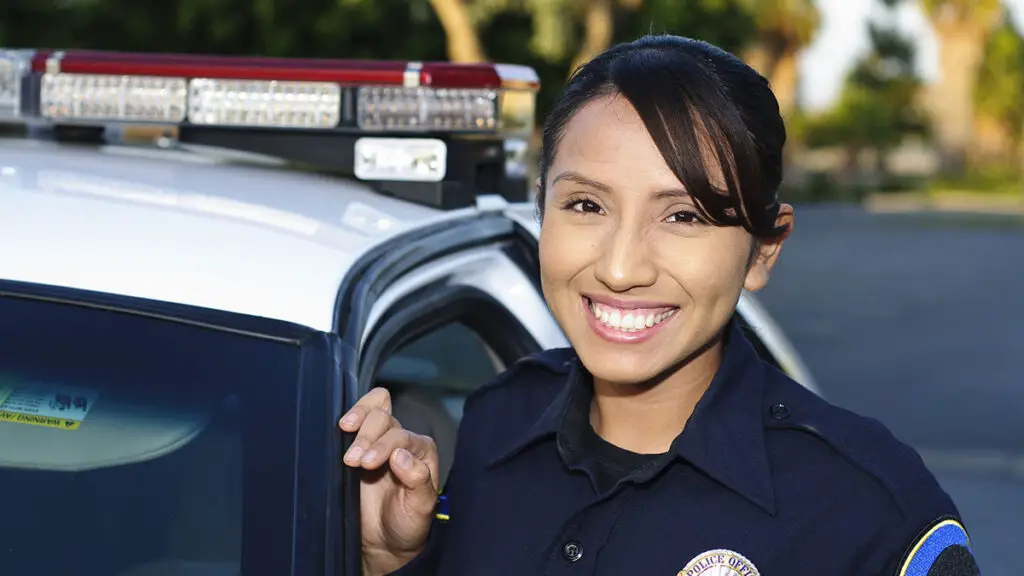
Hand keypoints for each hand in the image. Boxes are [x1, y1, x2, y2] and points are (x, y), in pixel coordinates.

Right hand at [339, 387, 439, 575]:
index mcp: (420, 451)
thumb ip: (418, 480)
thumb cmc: (408, 523)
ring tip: (344, 441)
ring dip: (357, 421)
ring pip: (372, 412)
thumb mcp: (421, 507)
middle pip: (383, 418)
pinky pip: (357, 421)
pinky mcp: (360, 447)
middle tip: (352, 461)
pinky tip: (340, 431)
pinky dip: (349, 420)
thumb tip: (400, 455)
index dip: (383, 445)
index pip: (400, 435)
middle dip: (366, 436)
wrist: (386, 541)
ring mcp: (380, 442)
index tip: (367, 464)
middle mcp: (402, 441)